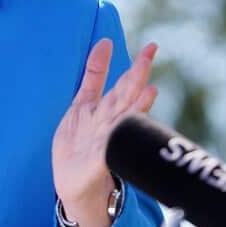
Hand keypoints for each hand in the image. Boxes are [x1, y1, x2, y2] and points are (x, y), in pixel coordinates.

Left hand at [51, 39, 157, 226]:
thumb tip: (105, 42)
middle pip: (125, 95)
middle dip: (137, 75)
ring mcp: (107, 140)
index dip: (134, 65)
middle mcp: (110, 121)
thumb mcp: (82, 104)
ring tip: (151, 90)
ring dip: (137, 105)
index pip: (121, 82)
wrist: (74, 184)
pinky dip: (121, 136)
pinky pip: (112, 146)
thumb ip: (94, 76)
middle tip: (151, 53)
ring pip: (124, 118)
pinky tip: (131, 126)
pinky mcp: (101, 159)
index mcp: (105, 108)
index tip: (151, 45)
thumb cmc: (80, 143)